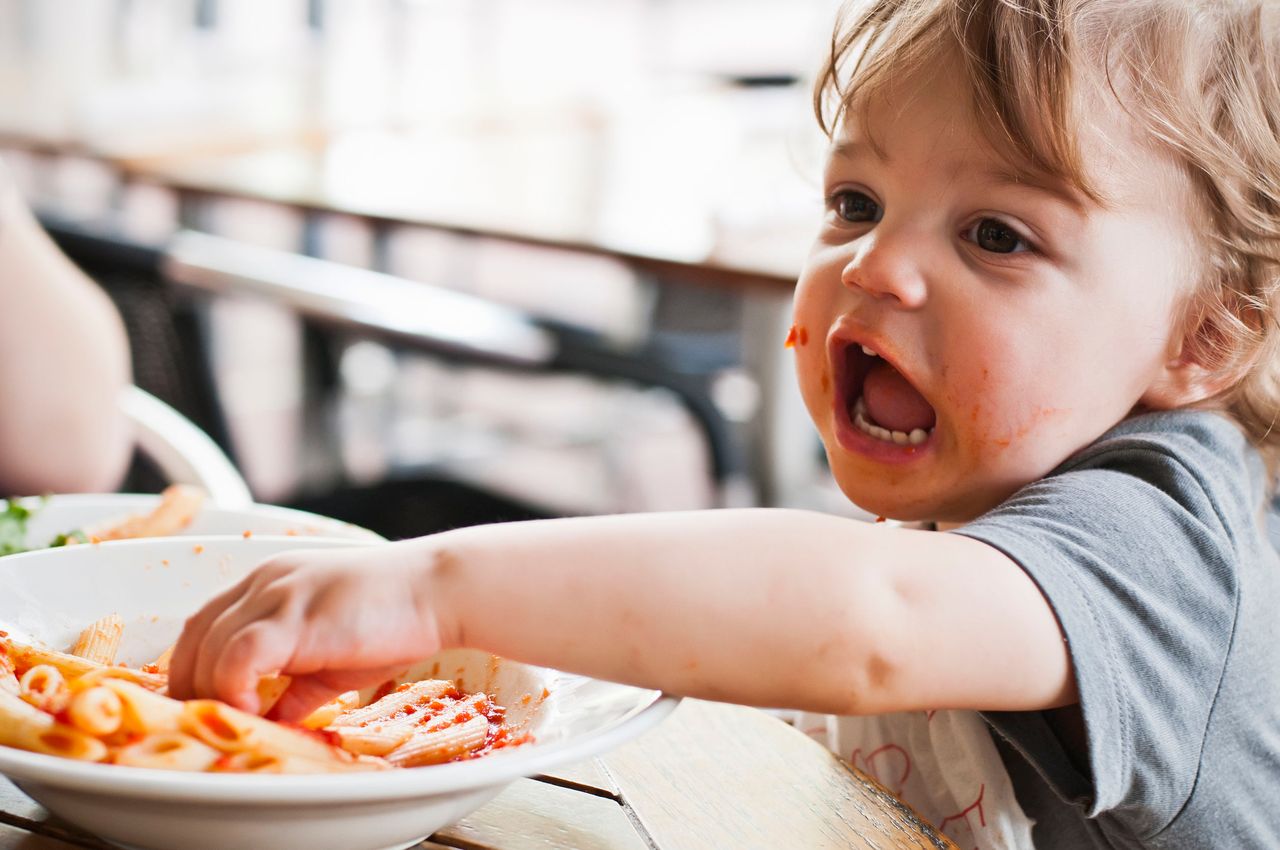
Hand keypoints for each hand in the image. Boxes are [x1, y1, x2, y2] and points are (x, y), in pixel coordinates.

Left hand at [168, 542, 447, 720]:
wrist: (441, 589)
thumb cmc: (398, 618)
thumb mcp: (333, 656)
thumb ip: (296, 684)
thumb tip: (271, 721)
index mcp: (270, 583)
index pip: (203, 625)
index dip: (193, 669)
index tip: (206, 708)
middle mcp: (264, 581)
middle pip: (194, 637)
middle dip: (191, 687)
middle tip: (214, 724)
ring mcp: (278, 594)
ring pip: (208, 648)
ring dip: (212, 693)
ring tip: (239, 723)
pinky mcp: (295, 617)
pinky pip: (238, 657)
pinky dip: (234, 689)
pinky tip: (256, 712)